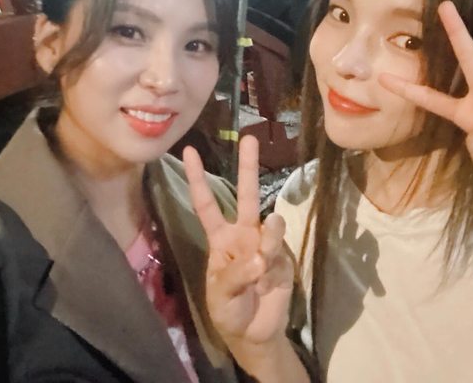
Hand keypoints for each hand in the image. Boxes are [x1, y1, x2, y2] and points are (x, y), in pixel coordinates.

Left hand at [182, 136, 292, 347]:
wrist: (255, 333)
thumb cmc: (228, 311)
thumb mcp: (220, 297)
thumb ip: (235, 275)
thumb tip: (259, 256)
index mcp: (220, 238)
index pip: (206, 203)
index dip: (198, 179)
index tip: (189, 151)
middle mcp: (243, 233)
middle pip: (245, 194)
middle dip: (248, 166)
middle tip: (249, 138)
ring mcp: (265, 243)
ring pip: (269, 225)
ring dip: (268, 238)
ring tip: (261, 260)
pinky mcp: (283, 258)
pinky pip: (280, 250)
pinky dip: (273, 261)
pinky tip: (269, 276)